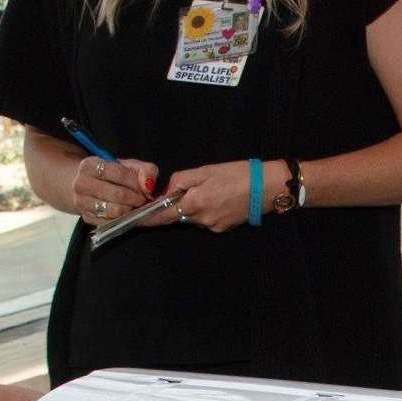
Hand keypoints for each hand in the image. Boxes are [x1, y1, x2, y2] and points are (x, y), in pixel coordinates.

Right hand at [73, 155, 157, 224]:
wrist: (89, 185)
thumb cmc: (113, 174)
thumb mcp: (130, 166)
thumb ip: (145, 170)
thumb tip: (148, 186)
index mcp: (90, 165)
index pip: (119, 173)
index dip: (137, 182)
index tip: (145, 188)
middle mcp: (81, 183)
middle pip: (118, 194)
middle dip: (136, 198)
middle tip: (142, 199)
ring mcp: (81, 202)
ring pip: (114, 211)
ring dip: (130, 210)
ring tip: (133, 205)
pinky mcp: (86, 218)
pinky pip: (111, 222)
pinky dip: (122, 219)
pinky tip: (125, 212)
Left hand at [159, 160, 280, 231]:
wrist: (268, 188)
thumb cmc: (237, 174)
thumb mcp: (206, 171)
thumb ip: (182, 180)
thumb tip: (167, 192)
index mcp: (195, 203)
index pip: (163, 215)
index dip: (147, 219)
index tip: (133, 221)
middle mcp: (201, 219)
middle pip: (178, 215)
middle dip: (177, 205)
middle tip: (193, 189)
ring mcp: (213, 226)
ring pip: (192, 218)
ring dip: (193, 207)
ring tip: (213, 191)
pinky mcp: (222, 229)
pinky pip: (205, 220)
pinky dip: (206, 211)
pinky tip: (220, 200)